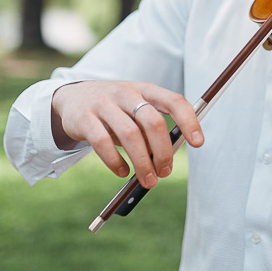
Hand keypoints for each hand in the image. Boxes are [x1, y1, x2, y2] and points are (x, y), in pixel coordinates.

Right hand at [51, 80, 202, 187]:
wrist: (73, 98)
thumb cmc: (115, 109)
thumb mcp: (135, 110)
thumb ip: (151, 129)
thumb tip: (167, 159)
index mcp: (146, 90)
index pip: (174, 101)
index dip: (189, 121)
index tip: (198, 143)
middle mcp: (126, 93)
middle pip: (153, 122)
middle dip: (163, 151)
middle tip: (165, 172)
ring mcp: (104, 104)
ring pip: (129, 135)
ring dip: (142, 162)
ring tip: (148, 180)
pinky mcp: (85, 118)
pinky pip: (102, 143)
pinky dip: (115, 162)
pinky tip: (123, 172)